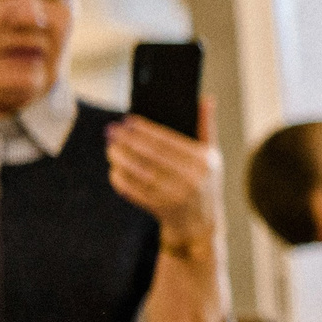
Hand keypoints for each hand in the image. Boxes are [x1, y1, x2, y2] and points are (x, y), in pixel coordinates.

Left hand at [108, 97, 221, 254]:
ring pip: (139, 171)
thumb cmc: (204, 181)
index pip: (167, 140)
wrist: (200, 222)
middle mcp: (191, 178)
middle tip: (110, 130)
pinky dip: (120, 178)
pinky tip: (113, 168)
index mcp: (203, 161)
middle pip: (150, 154)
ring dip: (120, 158)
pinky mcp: (160, 208)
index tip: (127, 120)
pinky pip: (134, 190)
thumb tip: (206, 99)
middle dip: (127, 140)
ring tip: (109, 147)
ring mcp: (175, 194)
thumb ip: (207, 127)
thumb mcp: (212, 155)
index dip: (144, 129)